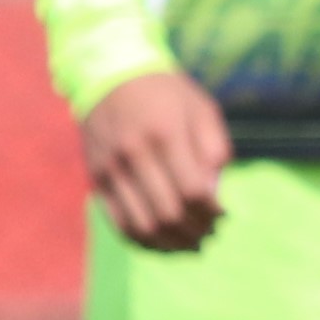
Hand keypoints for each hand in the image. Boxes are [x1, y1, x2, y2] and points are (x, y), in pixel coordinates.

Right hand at [83, 69, 231, 249]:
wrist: (110, 76)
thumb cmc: (167, 95)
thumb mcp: (202, 110)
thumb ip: (213, 151)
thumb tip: (214, 197)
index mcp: (166, 134)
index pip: (192, 191)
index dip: (211, 212)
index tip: (222, 214)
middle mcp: (134, 154)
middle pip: (167, 213)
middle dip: (194, 231)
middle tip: (209, 233)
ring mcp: (111, 169)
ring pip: (142, 226)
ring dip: (170, 244)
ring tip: (189, 244)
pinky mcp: (96, 180)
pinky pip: (119, 223)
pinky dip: (143, 241)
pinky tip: (162, 242)